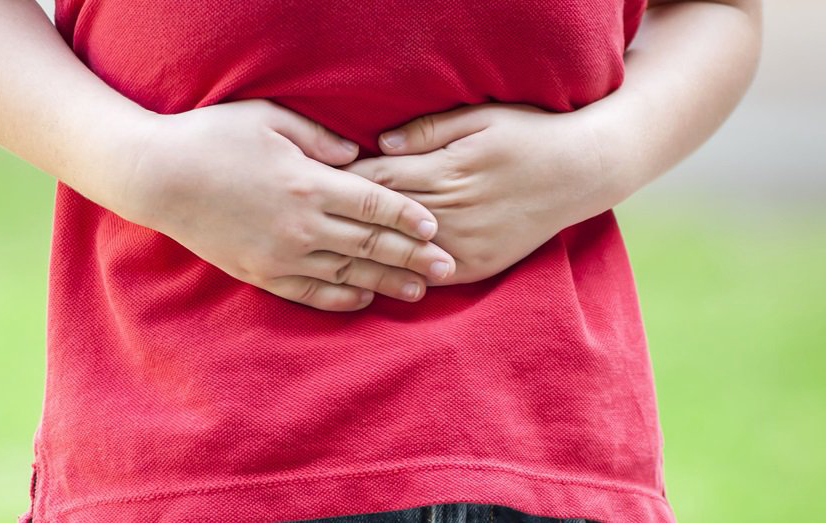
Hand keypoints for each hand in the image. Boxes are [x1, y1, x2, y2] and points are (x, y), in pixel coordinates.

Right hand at [110, 98, 457, 310]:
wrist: (157, 178)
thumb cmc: (213, 137)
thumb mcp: (270, 119)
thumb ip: (320, 139)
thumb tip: (359, 157)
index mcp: (308, 183)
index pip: (375, 204)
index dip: (409, 217)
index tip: (436, 226)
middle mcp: (301, 225)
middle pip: (370, 244)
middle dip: (413, 256)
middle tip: (448, 266)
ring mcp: (281, 255)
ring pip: (347, 273)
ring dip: (386, 283)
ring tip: (418, 291)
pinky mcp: (260, 273)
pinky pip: (310, 292)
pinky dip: (341, 298)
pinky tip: (364, 300)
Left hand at [339, 103, 624, 285]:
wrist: (581, 174)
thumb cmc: (528, 135)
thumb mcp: (479, 117)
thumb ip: (426, 131)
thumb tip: (378, 143)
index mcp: (447, 170)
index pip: (380, 178)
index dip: (346, 180)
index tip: (316, 179)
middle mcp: (453, 211)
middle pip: (383, 218)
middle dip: (345, 217)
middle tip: (309, 217)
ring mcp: (466, 245)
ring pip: (400, 253)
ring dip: (364, 252)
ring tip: (328, 251)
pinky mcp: (477, 267)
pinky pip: (428, 276)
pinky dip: (400, 275)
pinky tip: (372, 275)